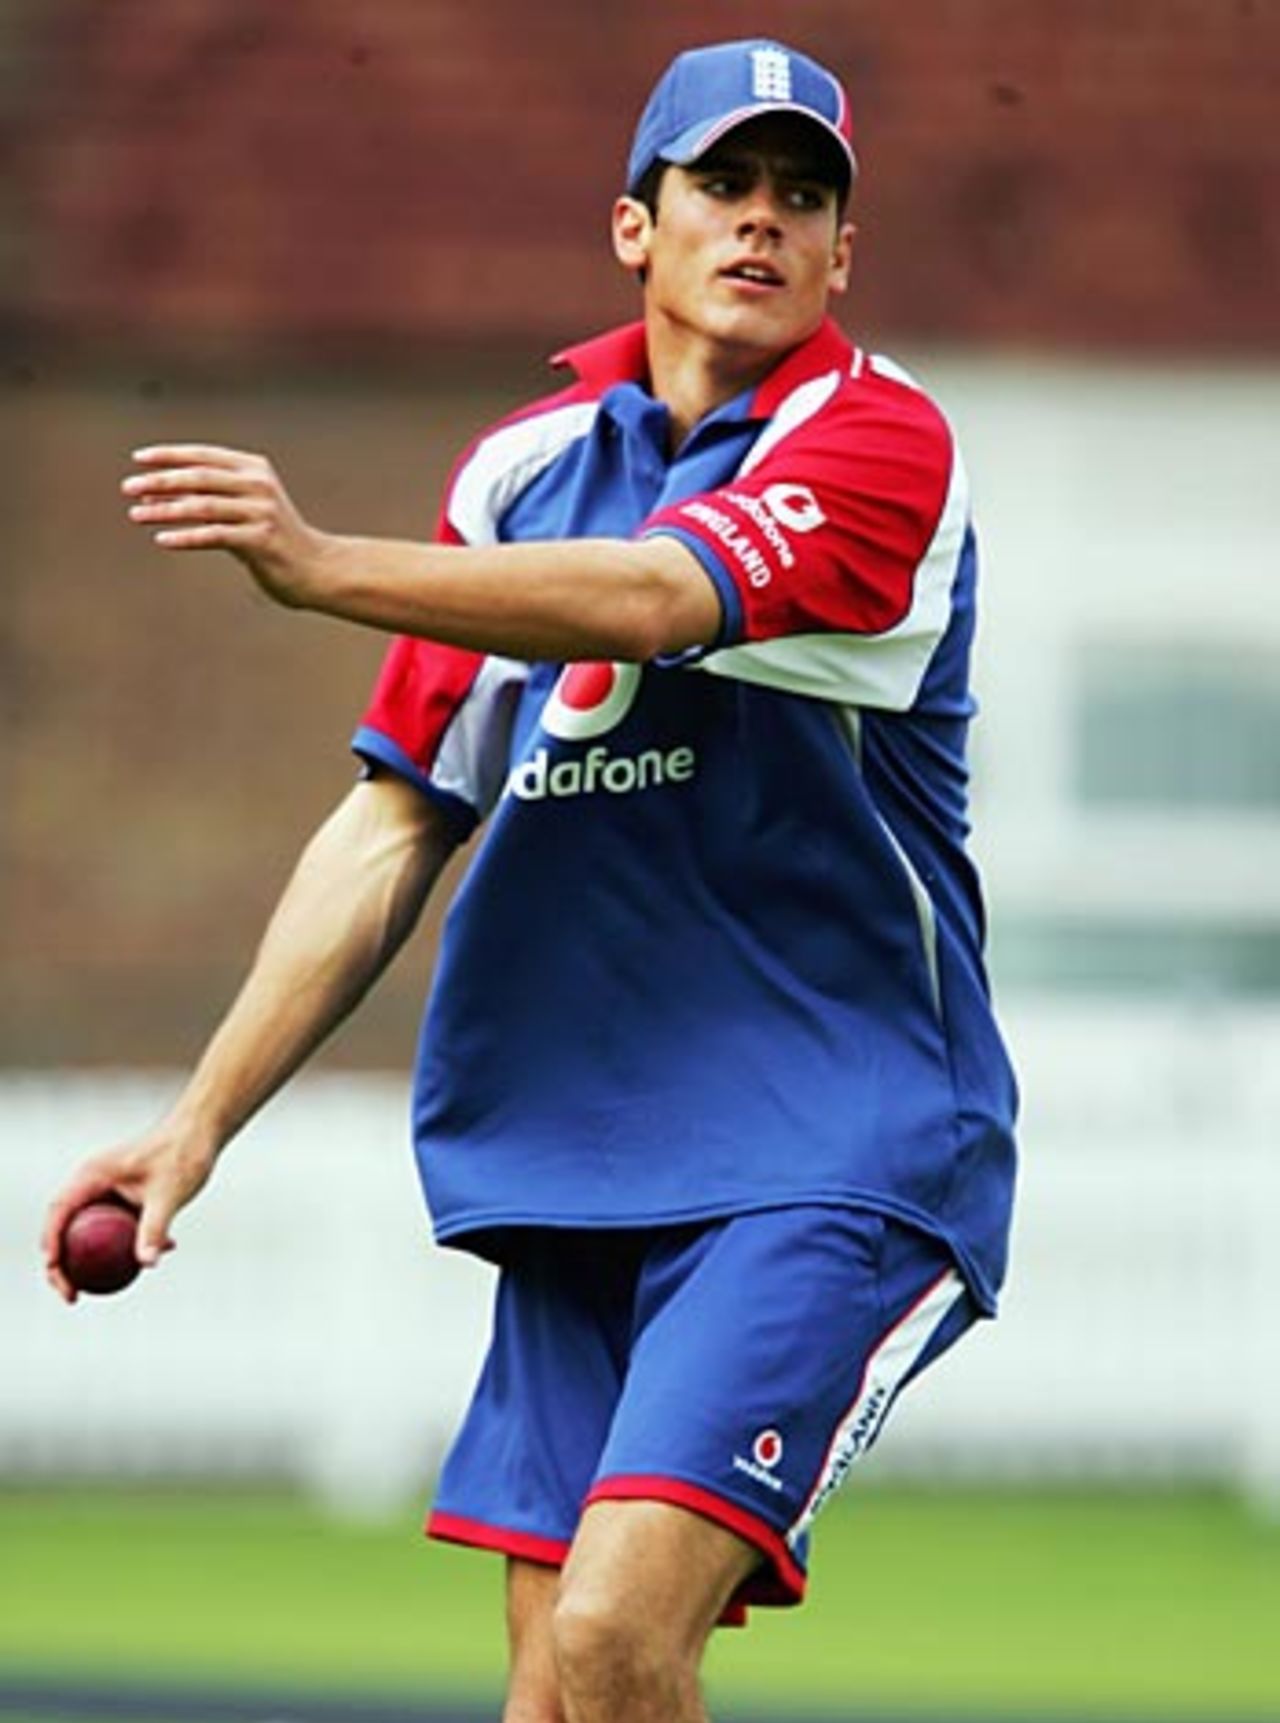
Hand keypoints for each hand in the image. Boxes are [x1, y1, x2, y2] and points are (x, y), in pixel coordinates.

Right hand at [42, 1121, 218, 1303]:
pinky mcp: (125, 1197)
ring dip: (94, 1261)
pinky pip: (115, 1228)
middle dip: (64, 1265)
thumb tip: (147, 1264)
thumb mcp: (169, 1194)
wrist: (203, 1132)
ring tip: (97, 1291)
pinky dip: (126, 1245)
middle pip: (65, 1227)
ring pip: (90, 1231)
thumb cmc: (184, 1154)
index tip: (55, 1271)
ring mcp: (108, 1190)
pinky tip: (157, 1256)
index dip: (51, 1243)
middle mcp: (94, 1182)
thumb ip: (154, 1228)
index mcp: (93, 1174)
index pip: (59, 1211)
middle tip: (72, 1296)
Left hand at [122, 444, 330, 607]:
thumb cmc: (271, 539)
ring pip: (202, 506)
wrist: (316, 569)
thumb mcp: (239, 511)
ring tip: (136, 514)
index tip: (138, 459)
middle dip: (160, 481)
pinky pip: (214, 536)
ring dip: (165, 510)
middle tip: (128, 487)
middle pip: (199, 478)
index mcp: (253, 469)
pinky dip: (186, 537)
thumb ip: (203, 499)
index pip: (203, 456)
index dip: (169, 455)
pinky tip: (162, 539)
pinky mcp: (261, 540)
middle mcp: (258, 485)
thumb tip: (151, 494)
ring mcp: (261, 512)